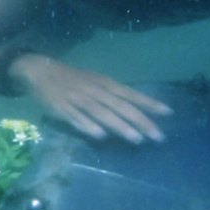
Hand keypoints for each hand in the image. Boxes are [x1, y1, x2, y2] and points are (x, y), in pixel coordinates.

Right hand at [13, 54, 171, 143]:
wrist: (41, 70)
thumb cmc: (72, 78)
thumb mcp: (95, 81)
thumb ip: (112, 95)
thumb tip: (132, 108)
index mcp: (105, 84)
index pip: (131, 94)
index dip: (149, 103)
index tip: (168, 113)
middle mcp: (96, 91)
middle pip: (121, 107)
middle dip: (141, 122)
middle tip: (158, 136)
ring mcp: (79, 100)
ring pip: (103, 114)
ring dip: (120, 126)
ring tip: (137, 139)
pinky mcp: (63, 108)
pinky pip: (77, 118)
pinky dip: (88, 126)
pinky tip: (99, 136)